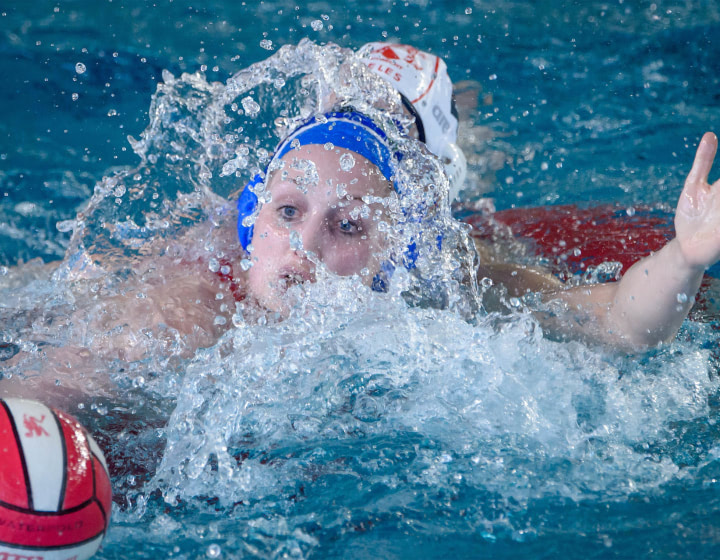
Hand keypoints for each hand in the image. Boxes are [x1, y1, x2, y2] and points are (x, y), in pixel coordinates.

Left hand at [674, 132, 719, 269]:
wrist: (686, 247)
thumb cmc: (691, 215)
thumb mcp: (694, 185)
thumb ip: (703, 162)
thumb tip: (710, 135)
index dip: (716, 157)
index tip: (719, 180)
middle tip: (717, 188)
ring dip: (719, 201)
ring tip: (716, 198)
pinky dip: (718, 222)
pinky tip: (715, 211)